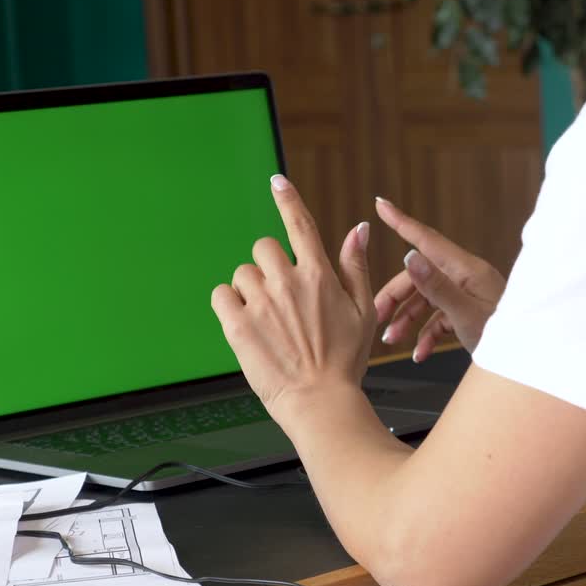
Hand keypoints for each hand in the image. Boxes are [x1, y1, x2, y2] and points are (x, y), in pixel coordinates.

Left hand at [211, 175, 376, 420]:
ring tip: (266, 319)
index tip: (277, 182)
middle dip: (268, 266)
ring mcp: (261, 303)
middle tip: (279, 298)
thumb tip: (359, 228)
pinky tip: (244, 323)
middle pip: (263, 248)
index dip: (287, 199)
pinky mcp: (238, 325)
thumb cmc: (344, 361)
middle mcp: (288, 283)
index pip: (300, 225)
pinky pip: (220, 295)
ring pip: (242, 273)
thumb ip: (356, 266)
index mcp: (319, 276)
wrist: (320, 402)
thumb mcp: (364, 311)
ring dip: (249, 289)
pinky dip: (227, 304)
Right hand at [373, 198, 504, 361]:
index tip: (380, 204)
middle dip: (395, 297)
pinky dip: (427, 334)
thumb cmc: (507, 336)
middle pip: (419, 276)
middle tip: (376, 316)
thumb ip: (436, 287)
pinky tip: (420, 352)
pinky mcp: (469, 312)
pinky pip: (440, 317)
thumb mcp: (466, 314)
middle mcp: (465, 277)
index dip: (400, 221)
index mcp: (466, 269)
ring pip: (426, 300)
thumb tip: (410, 257)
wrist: (530, 356)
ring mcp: (468, 294)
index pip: (426, 239)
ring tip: (392, 340)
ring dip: (407, 320)